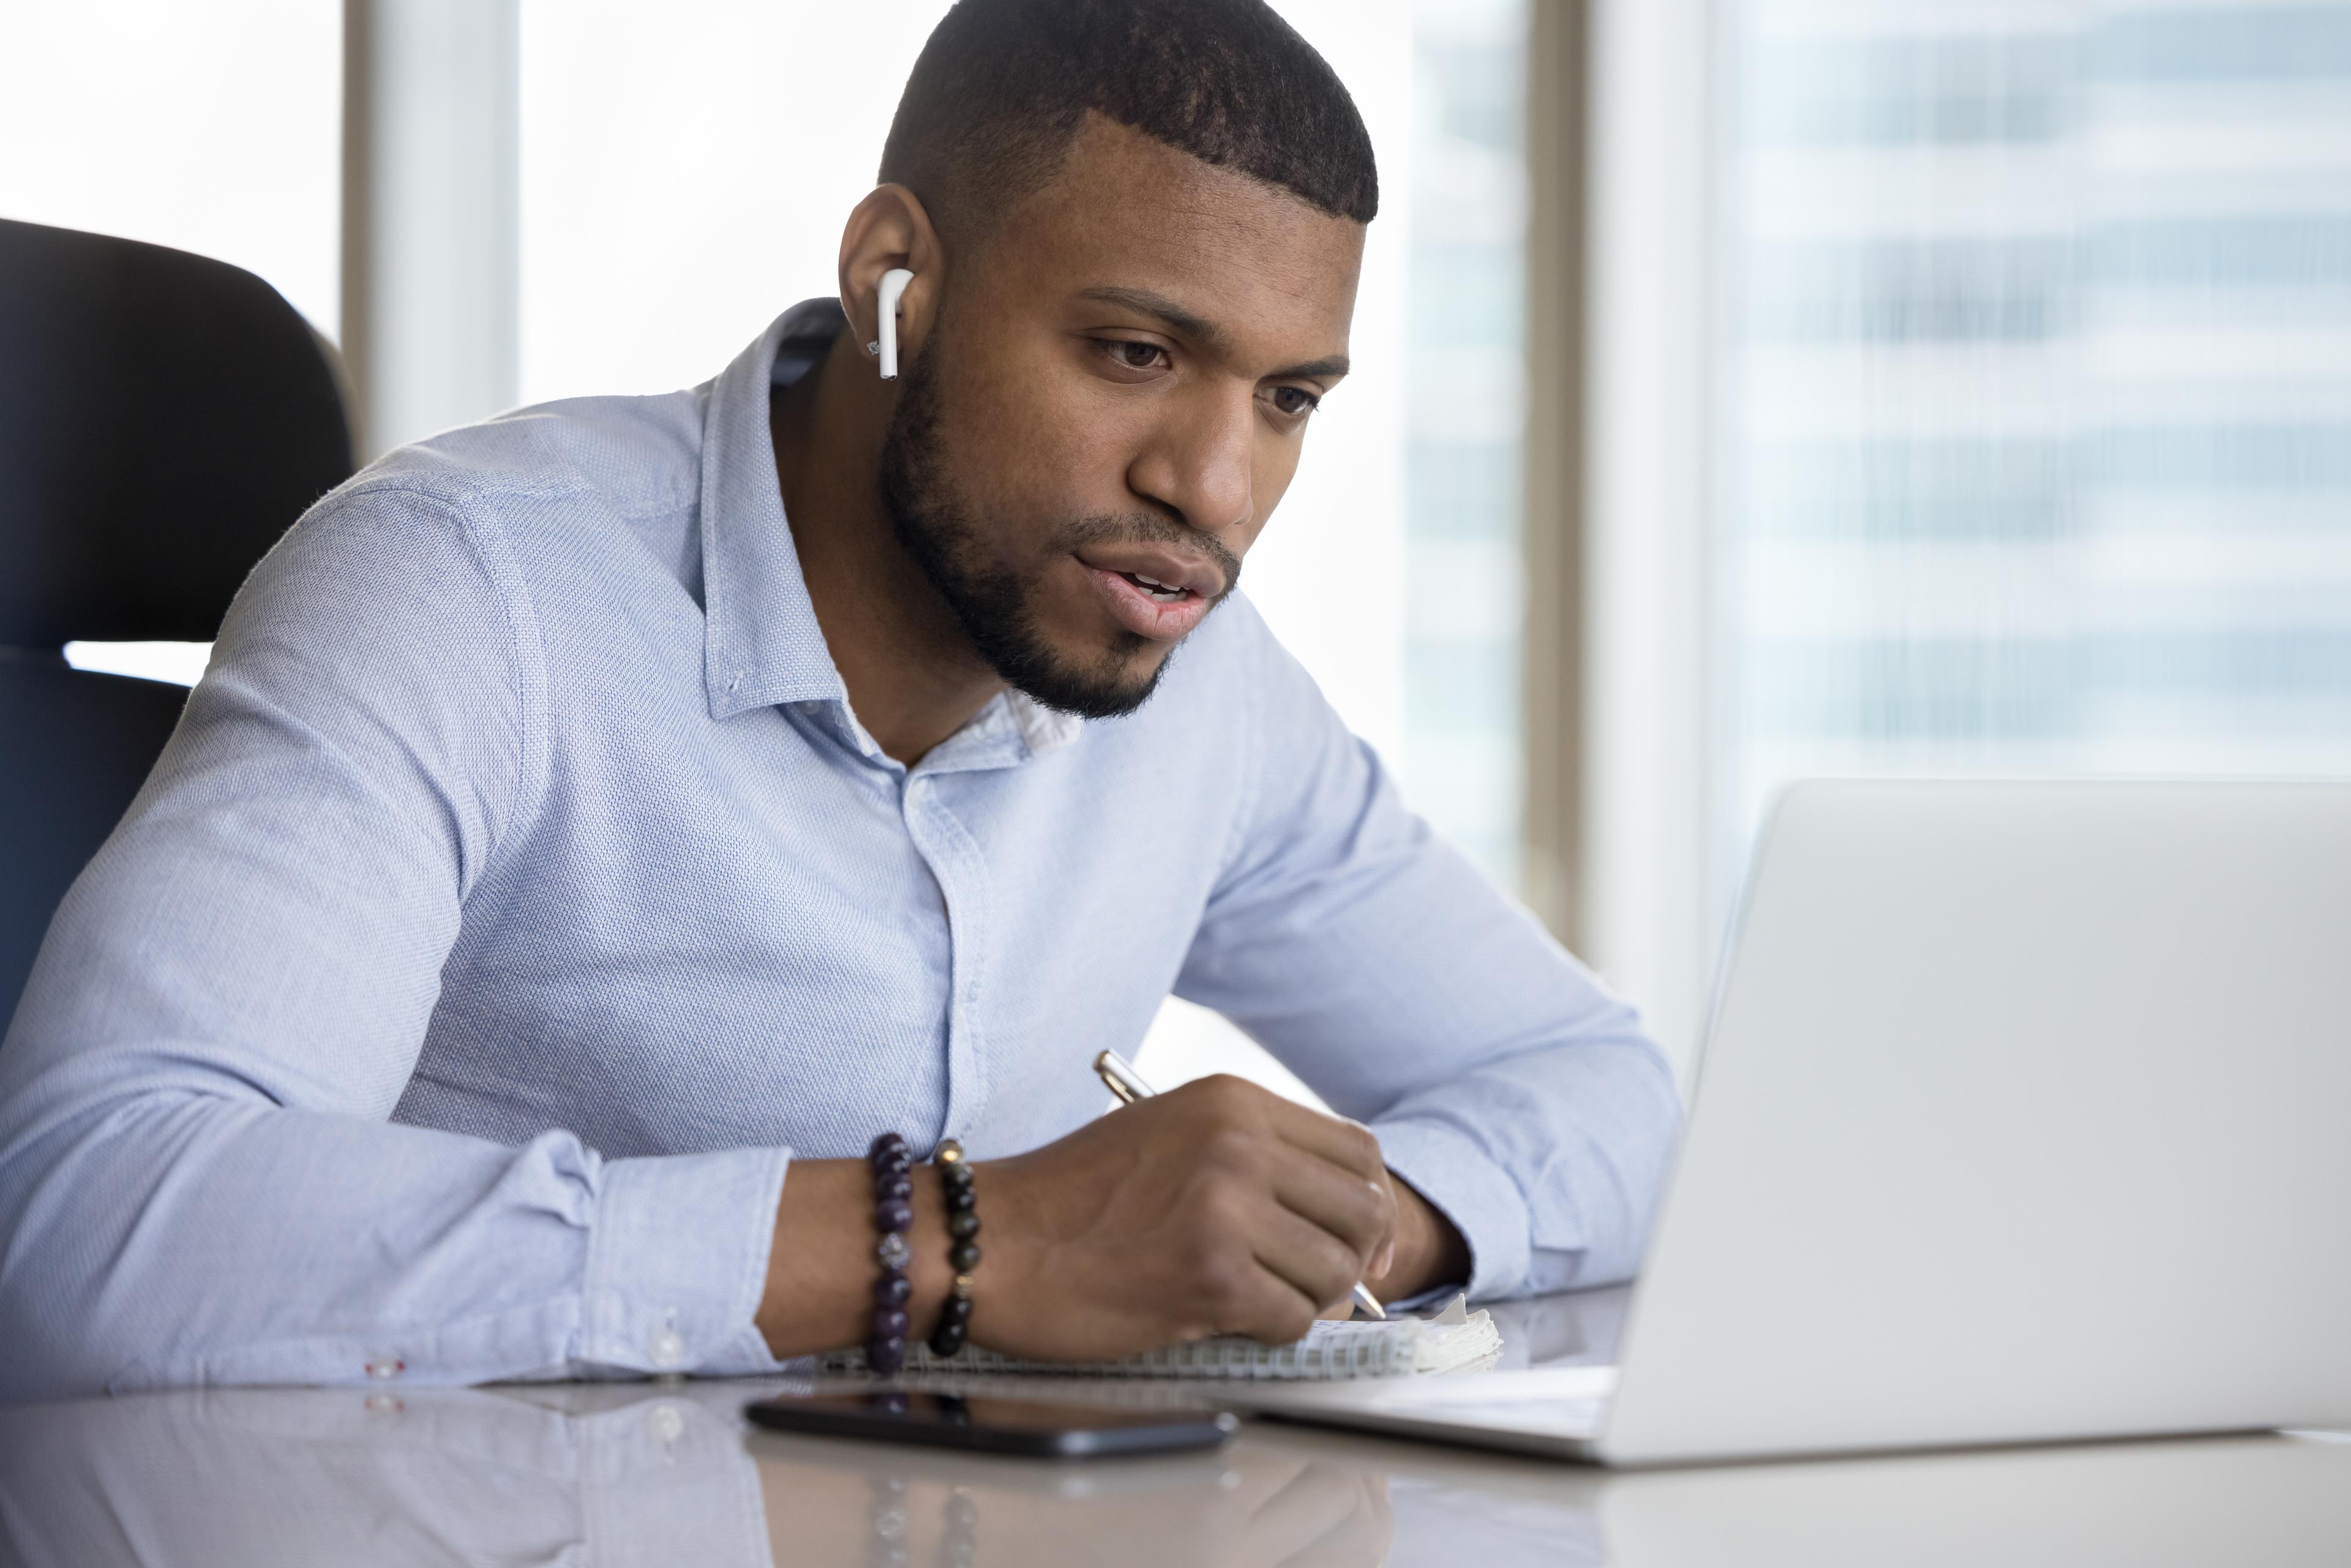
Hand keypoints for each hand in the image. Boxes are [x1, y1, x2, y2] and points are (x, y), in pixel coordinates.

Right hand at [972, 1075, 1399, 1359]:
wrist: (991, 1241)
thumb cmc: (1072, 1199)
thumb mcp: (1170, 1137)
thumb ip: (1254, 1157)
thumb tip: (1347, 1216)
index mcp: (1232, 1102)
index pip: (1356, 1151)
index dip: (1367, 1204)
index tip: (1357, 1241)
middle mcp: (1239, 1143)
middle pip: (1363, 1210)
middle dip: (1350, 1258)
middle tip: (1312, 1283)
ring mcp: (1228, 1207)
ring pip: (1333, 1271)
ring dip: (1302, 1299)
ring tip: (1247, 1298)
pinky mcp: (1212, 1275)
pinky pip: (1291, 1318)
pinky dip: (1267, 1330)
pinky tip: (1219, 1316)